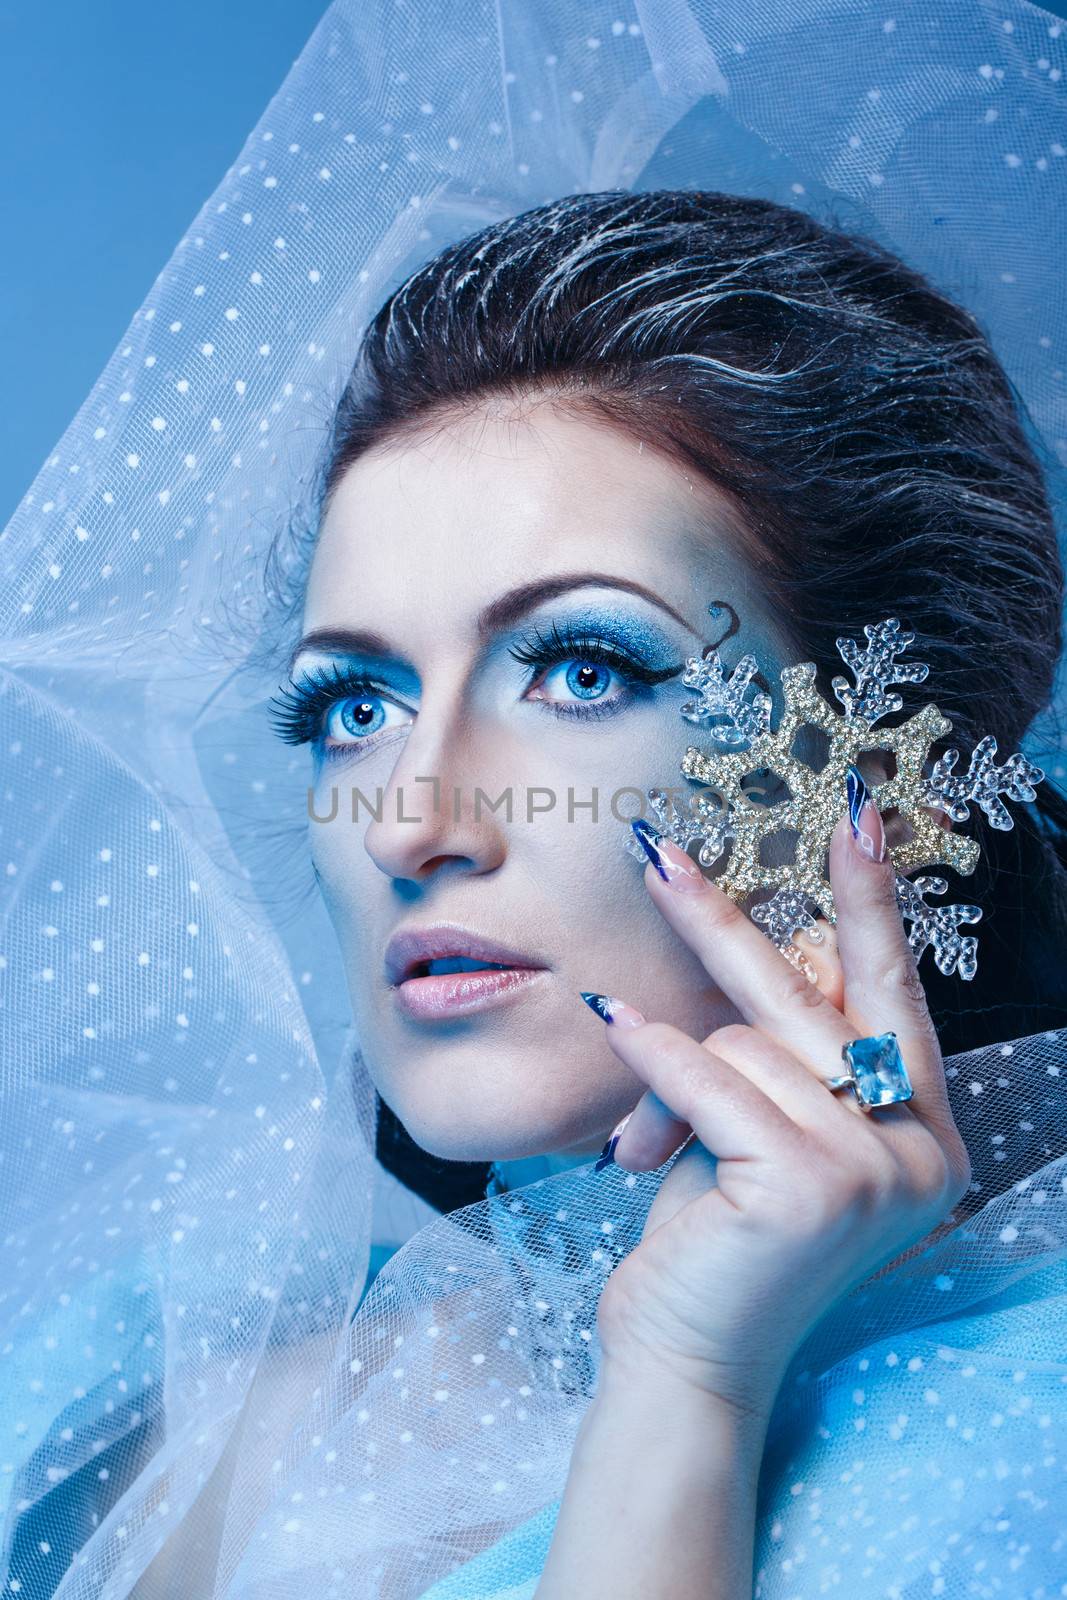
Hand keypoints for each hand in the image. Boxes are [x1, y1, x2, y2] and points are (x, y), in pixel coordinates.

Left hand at [584, 788, 971, 1421]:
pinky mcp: (813, 1186)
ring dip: (670, 1081)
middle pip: (807, 995)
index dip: (867, 899)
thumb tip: (764, 941)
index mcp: (917, 1129)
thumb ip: (772, 1052)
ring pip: (744, 1042)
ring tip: (644, 1149)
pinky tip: (616, 1042)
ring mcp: (876, 1169)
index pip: (890, 989)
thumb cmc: (713, 1241)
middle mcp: (918, 1148)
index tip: (855, 814)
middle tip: (654, 852)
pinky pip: (710, 1078)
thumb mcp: (754, 1129)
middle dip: (719, 922)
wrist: (685, 1364)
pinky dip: (654, 1064)